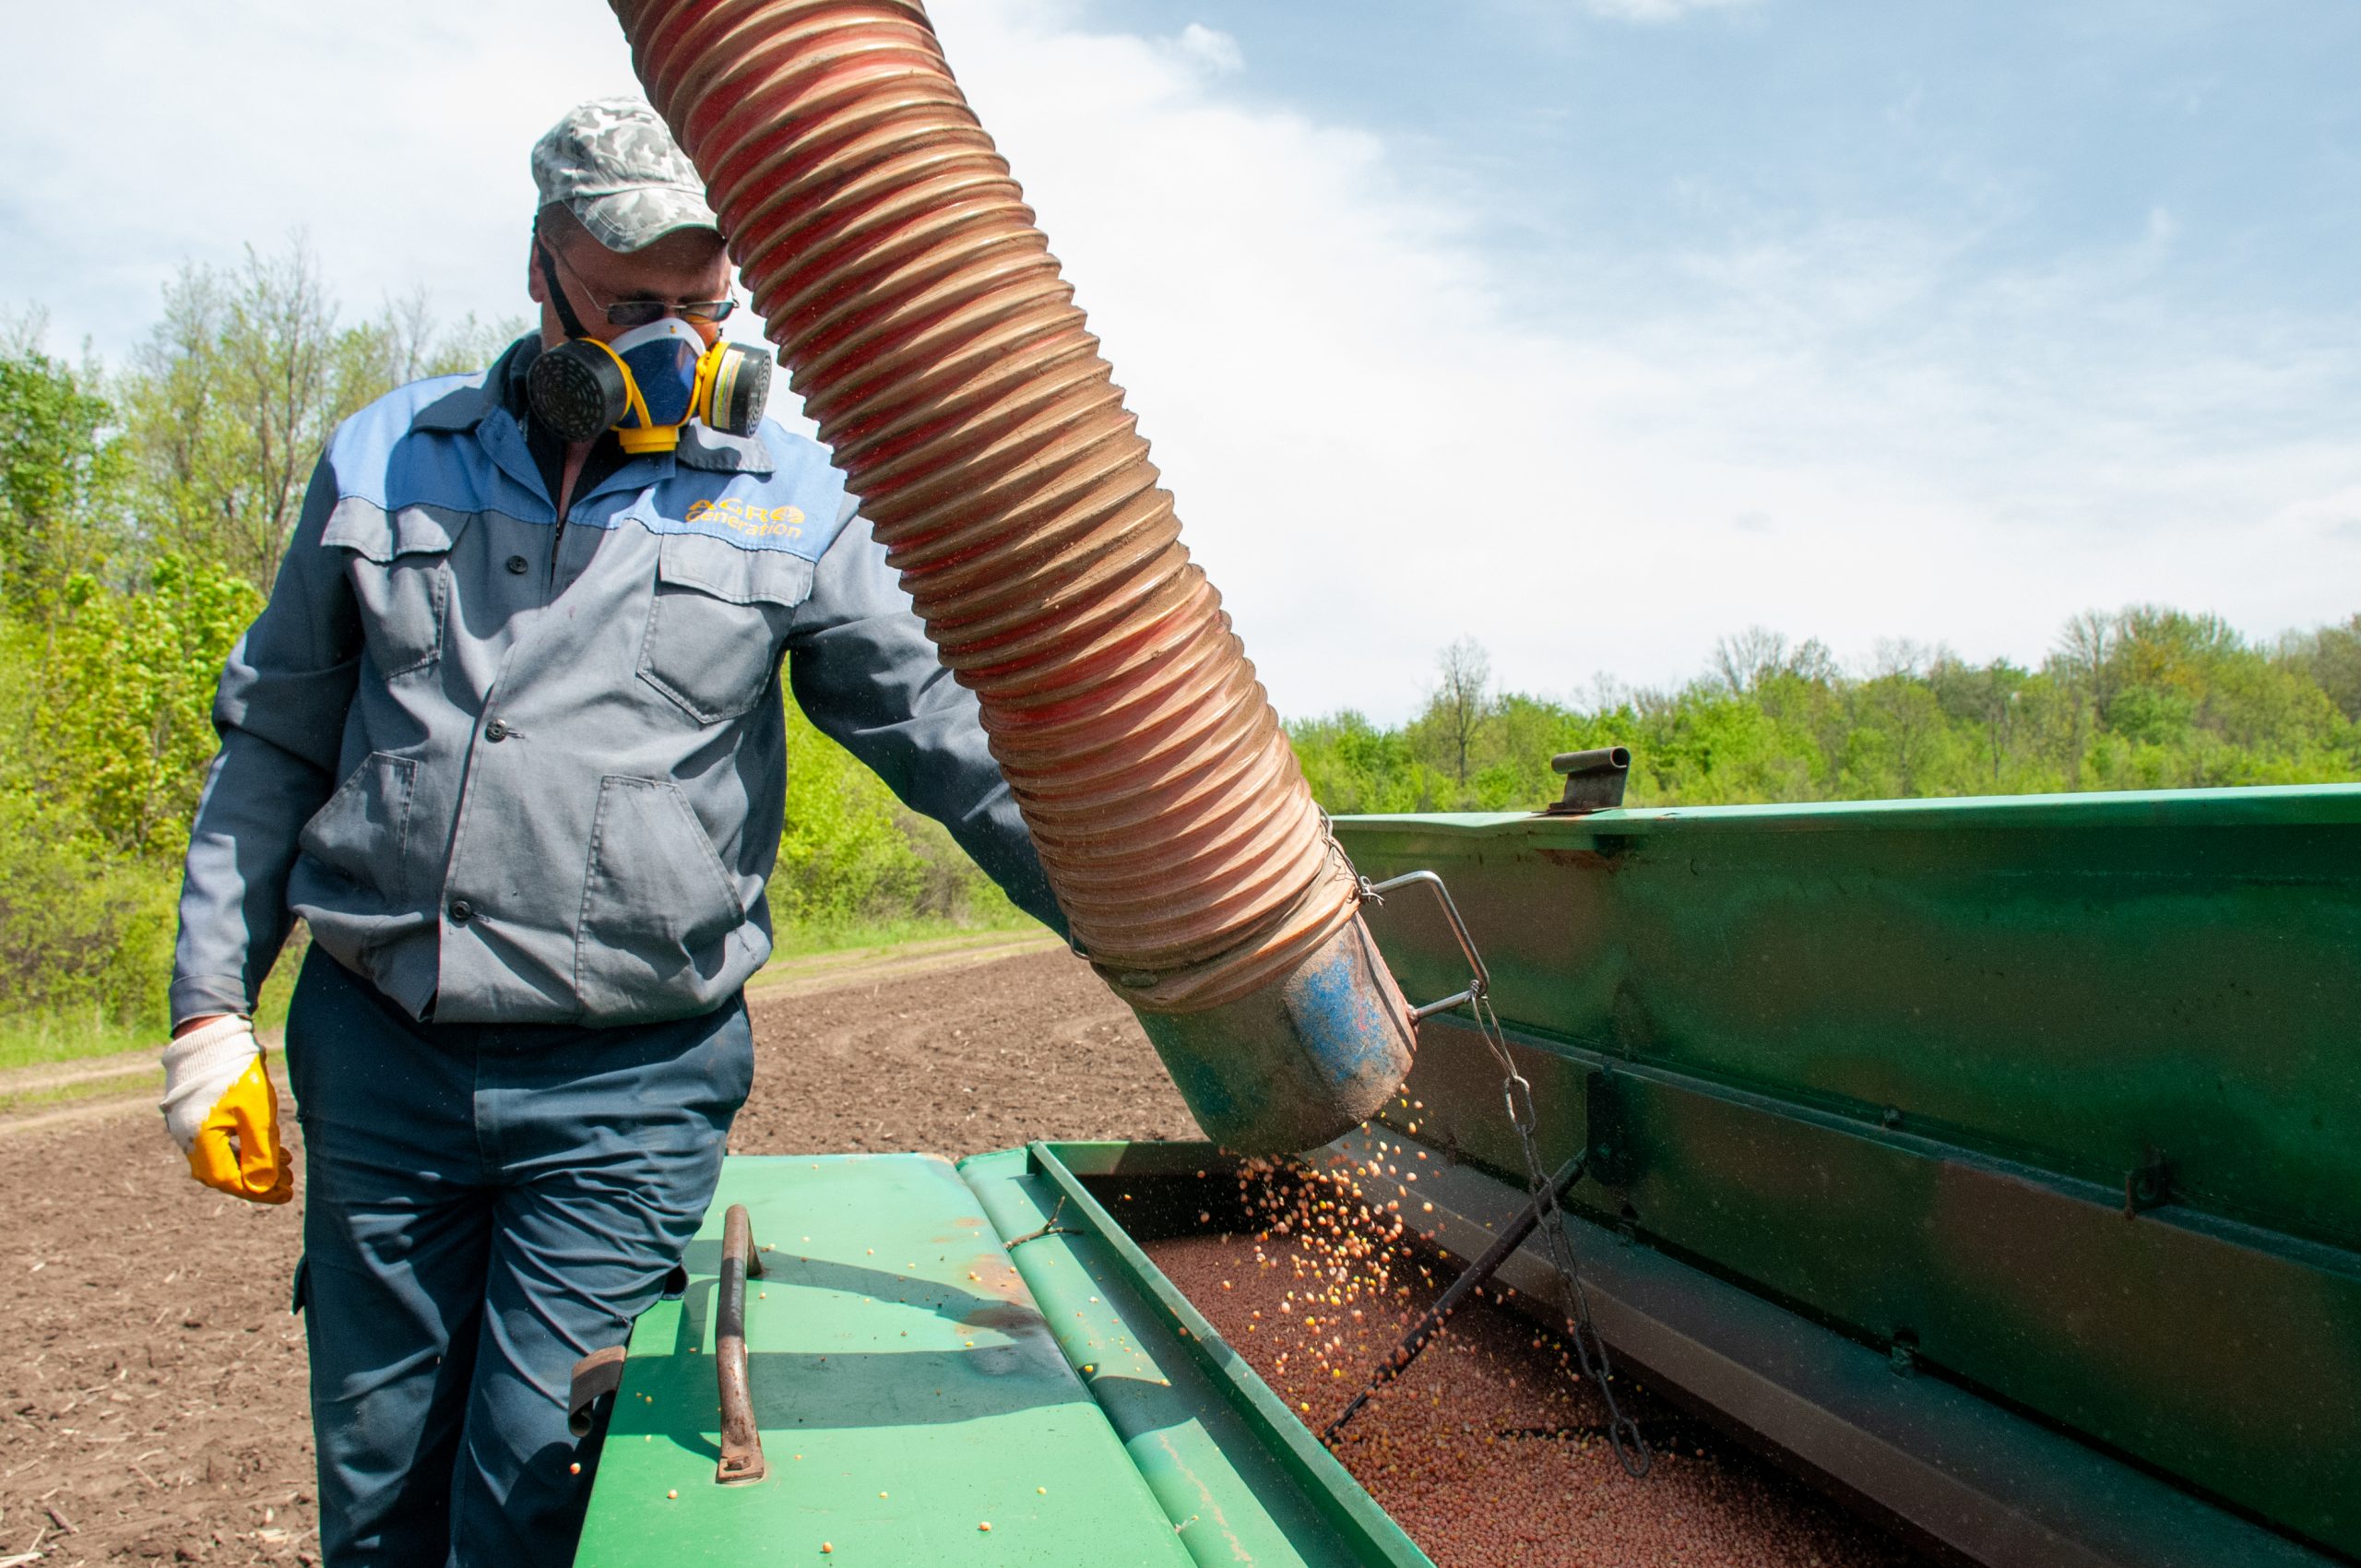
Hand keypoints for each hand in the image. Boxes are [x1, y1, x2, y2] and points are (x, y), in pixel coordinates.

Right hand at [159, 1016, 293, 1203]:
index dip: (258, 1191)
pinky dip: (242, 1149)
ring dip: (253, 1164)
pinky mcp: (194, 1116)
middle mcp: (187, 1139)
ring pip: (222, 1158)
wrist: (213, 1035)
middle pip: (224, 1174)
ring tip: (285, 1164)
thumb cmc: (236, 1073)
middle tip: (288, 1182)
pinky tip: (268, 1147)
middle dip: (257, 1180)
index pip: (229, 1181)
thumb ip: (260, 1153)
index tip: (286, 1194)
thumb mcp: (256, 1114)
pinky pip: (217, 1143)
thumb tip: (264, 1186)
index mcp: (198, 1141)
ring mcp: (187, 1127)